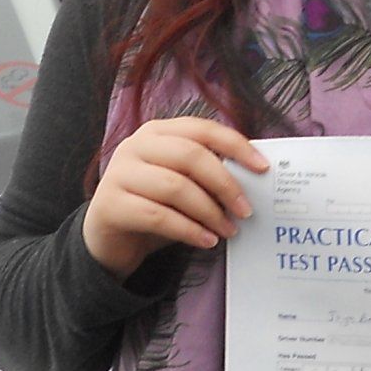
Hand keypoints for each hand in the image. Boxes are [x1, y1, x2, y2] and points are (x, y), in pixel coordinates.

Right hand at [83, 117, 268, 279]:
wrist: (108, 238)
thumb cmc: (152, 205)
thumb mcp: (180, 183)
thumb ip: (206, 174)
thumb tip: (252, 179)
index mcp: (156, 132)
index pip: (201, 129)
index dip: (235, 145)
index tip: (263, 168)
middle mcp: (135, 146)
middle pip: (190, 156)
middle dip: (225, 184)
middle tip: (246, 210)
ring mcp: (119, 173)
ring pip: (175, 187)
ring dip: (209, 212)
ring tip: (228, 230)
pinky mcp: (110, 205)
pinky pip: (158, 216)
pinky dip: (189, 230)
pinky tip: (206, 240)